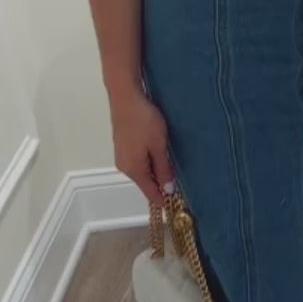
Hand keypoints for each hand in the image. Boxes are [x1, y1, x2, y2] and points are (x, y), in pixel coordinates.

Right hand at [111, 89, 175, 203]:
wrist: (126, 98)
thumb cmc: (144, 121)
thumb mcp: (159, 146)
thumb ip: (163, 169)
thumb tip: (167, 191)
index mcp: (134, 170)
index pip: (150, 194)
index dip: (164, 200)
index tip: (178, 204)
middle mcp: (125, 168)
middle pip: (146, 184)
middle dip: (161, 185)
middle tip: (180, 182)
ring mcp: (122, 158)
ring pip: (142, 173)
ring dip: (156, 172)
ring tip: (172, 166)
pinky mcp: (122, 148)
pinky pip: (138, 163)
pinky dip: (149, 163)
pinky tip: (158, 154)